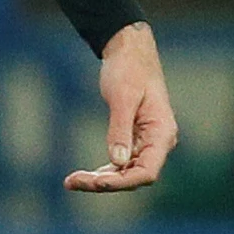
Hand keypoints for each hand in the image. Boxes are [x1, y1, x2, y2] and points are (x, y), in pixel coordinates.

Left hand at [70, 20, 173, 192]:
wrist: (129, 51)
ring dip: (100, 179)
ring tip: (71, 181)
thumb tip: (118, 161)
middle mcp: (159, 143)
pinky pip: (121, 163)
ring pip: (125, 173)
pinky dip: (103, 170)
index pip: (147, 172)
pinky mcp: (135, 140)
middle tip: (72, 181)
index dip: (123, 182)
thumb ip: (120, 130)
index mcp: (163, 133)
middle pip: (134, 176)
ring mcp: (148, 143)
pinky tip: (82, 176)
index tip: (97, 182)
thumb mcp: (122, 97)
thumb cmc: (129, 69)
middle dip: (104, 183)